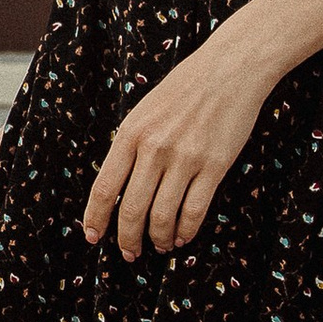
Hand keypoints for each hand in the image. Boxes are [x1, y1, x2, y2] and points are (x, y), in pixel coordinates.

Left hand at [83, 27, 275, 259]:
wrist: (230, 69)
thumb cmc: (185, 88)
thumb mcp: (144, 110)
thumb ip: (130, 145)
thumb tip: (117, 185)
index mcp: (130, 133)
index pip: (104, 187)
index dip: (96, 218)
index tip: (93, 236)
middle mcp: (154, 148)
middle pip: (131, 209)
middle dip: (127, 239)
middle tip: (129, 252)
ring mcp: (185, 158)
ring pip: (162, 215)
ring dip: (158, 238)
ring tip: (160, 245)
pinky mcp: (214, 165)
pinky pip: (194, 210)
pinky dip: (186, 230)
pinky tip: (183, 235)